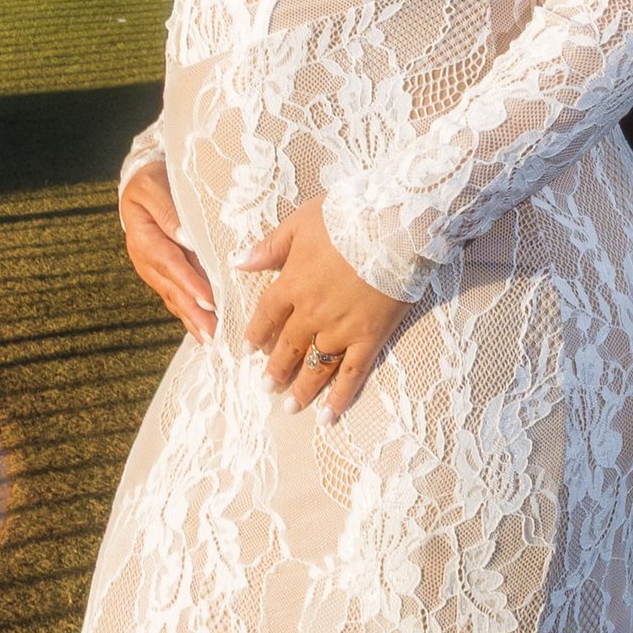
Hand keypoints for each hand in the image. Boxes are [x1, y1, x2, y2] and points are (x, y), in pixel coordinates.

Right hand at [121, 160, 214, 342]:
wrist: (143, 182)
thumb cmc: (152, 181)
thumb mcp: (155, 188)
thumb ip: (170, 212)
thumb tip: (187, 238)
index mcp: (144, 239)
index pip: (169, 264)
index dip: (189, 283)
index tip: (209, 299)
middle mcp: (147, 260)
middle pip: (173, 289)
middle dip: (195, 313)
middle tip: (215, 333)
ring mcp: (155, 270)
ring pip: (175, 298)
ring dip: (193, 320)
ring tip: (213, 339)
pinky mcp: (164, 274)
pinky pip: (177, 296)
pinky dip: (190, 314)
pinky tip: (204, 331)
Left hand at [236, 197, 403, 421]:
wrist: (394, 225)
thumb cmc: (349, 216)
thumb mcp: (301, 222)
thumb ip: (269, 246)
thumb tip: (237, 262)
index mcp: (292, 284)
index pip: (267, 315)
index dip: (257, 334)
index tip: (248, 350)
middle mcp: (311, 313)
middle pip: (288, 347)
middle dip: (275, 369)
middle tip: (266, 388)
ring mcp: (341, 329)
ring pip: (316, 365)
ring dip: (301, 388)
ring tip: (290, 406)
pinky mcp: (370, 337)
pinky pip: (352, 372)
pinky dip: (340, 396)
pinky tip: (329, 416)